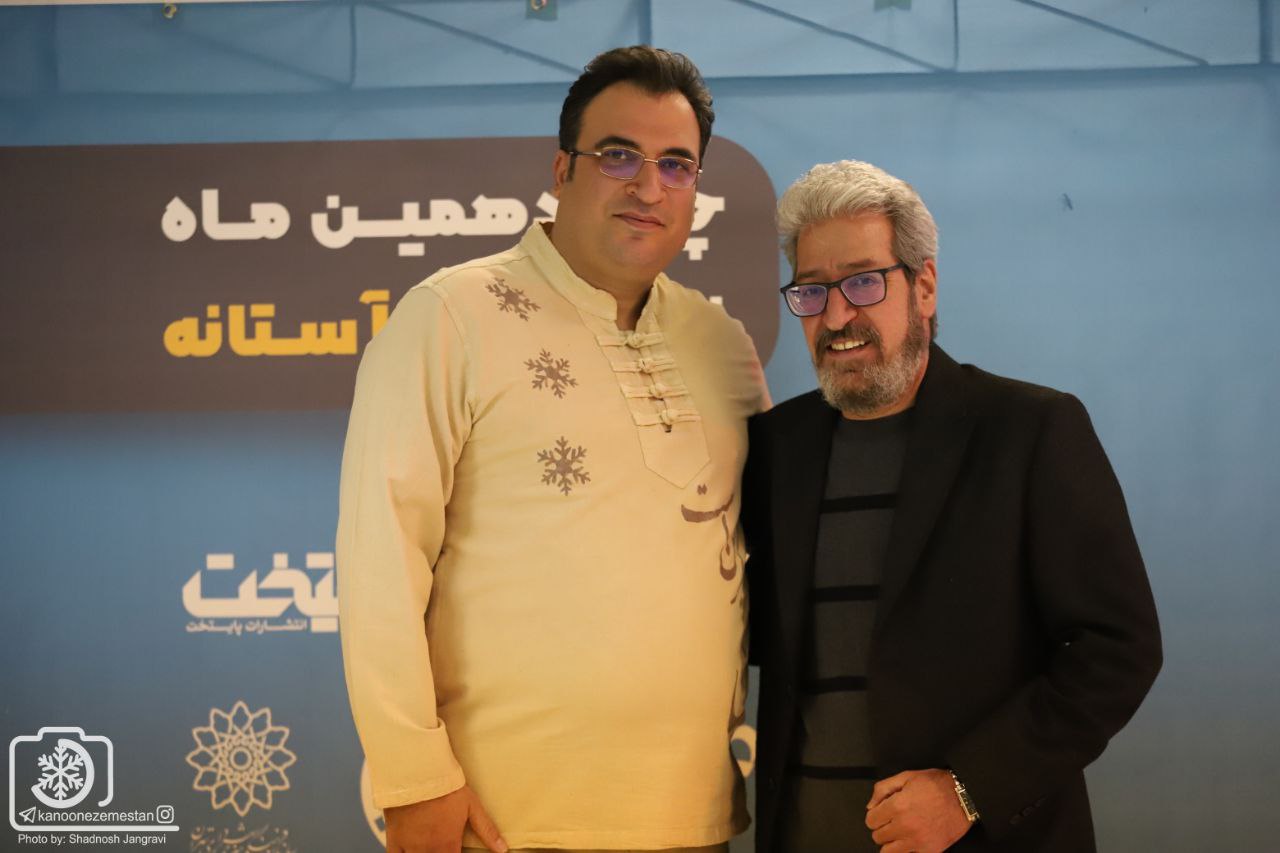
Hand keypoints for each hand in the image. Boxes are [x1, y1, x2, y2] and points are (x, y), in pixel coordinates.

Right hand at [384, 785, 506, 852]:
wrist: (418, 772)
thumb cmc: (446, 787)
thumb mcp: (472, 806)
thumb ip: (487, 831)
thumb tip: (502, 849)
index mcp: (448, 845)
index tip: (455, 851)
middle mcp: (428, 850)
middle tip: (442, 846)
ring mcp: (409, 846)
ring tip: (429, 847)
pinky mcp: (393, 839)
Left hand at [865, 768, 972, 852]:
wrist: (964, 797)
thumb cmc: (938, 785)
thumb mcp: (907, 776)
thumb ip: (883, 789)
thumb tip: (870, 805)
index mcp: (897, 806)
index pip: (871, 820)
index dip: (875, 815)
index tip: (881, 813)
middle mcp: (905, 826)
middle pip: (877, 836)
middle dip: (882, 828)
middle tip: (892, 821)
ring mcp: (917, 841)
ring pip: (887, 851)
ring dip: (890, 842)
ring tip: (899, 833)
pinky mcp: (929, 850)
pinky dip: (906, 850)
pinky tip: (910, 840)